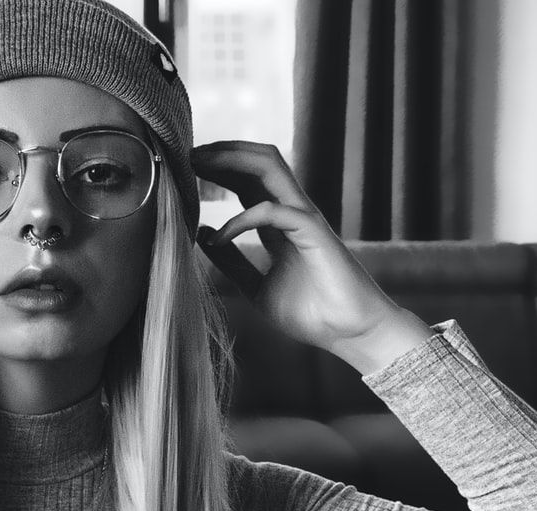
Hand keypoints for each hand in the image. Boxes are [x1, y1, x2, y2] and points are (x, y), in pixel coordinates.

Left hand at [191, 141, 431, 372]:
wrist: (349, 334)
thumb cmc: (311, 314)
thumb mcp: (255, 286)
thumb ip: (232, 262)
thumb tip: (203, 234)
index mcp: (281, 224)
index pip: (249, 180)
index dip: (219, 168)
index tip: (187, 167)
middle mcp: (293, 212)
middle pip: (259, 162)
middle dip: (223, 151)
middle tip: (187, 153)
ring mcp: (305, 218)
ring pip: (271, 167)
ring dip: (232, 160)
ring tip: (198, 163)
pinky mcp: (314, 232)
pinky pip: (272, 211)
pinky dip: (240, 219)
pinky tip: (217, 236)